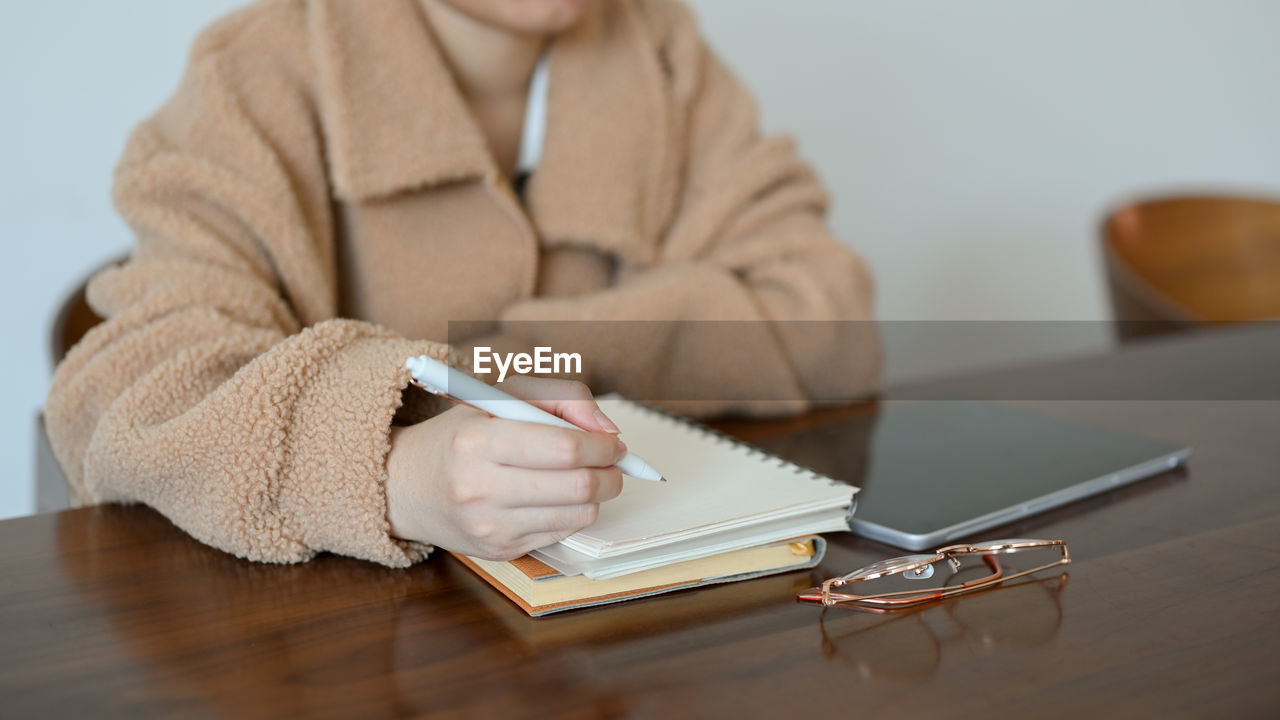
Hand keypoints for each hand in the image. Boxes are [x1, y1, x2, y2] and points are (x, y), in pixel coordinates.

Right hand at [385, 377, 624, 559]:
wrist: (407, 486)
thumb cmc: (463, 434)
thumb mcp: (502, 397)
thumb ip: (562, 397)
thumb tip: (608, 431)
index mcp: (477, 441)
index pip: (564, 448)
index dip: (602, 445)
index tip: (613, 441)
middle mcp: (480, 488)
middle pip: (578, 485)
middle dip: (611, 473)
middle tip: (613, 461)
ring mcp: (490, 526)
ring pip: (578, 513)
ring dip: (598, 494)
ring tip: (588, 476)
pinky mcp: (499, 551)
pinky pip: (562, 533)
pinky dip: (575, 512)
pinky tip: (560, 496)